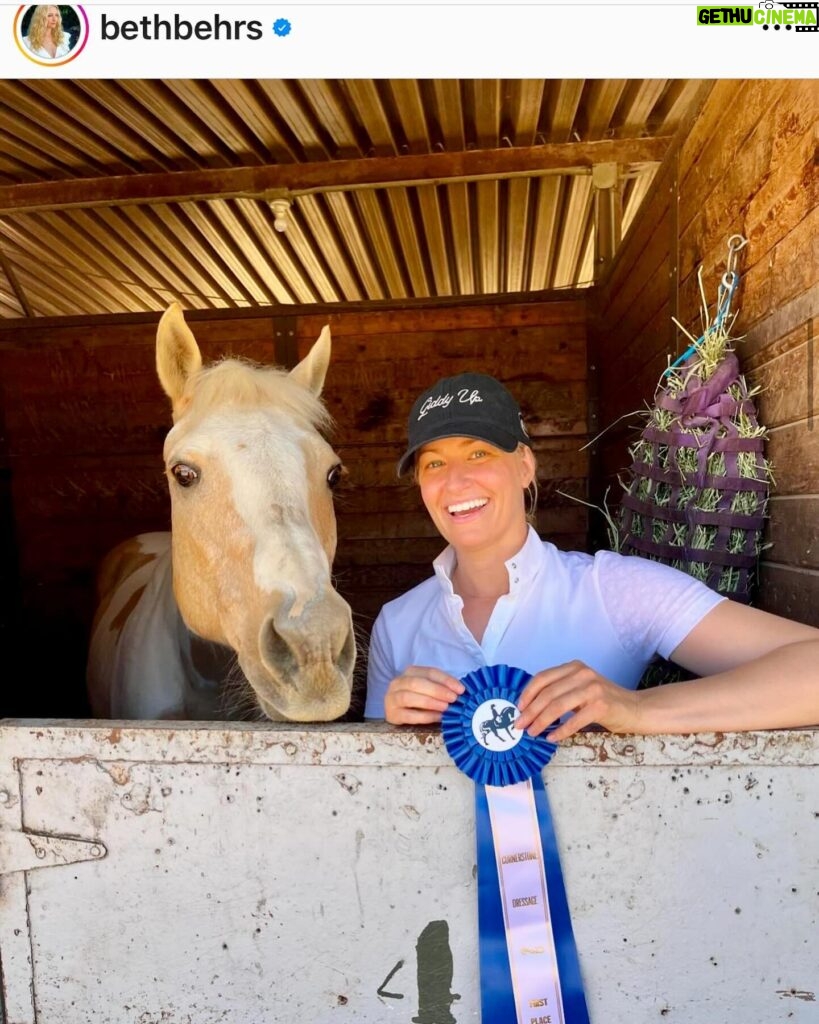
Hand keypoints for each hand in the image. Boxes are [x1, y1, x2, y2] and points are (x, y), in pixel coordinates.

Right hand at [384, 666, 464, 725]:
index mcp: (410, 672)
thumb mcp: (428, 689)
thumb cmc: (418, 699)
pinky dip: (425, 716)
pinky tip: (437, 718)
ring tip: (445, 707)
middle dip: (438, 690)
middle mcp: (398, 683)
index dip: (446, 680)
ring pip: (409, 697)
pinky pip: (408, 715)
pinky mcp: (391, 715)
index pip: (430, 672)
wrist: (396, 712)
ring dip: (430, 702)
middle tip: (453, 698)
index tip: (461, 689)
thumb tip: (460, 692)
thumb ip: (441, 688)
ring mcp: (392, 698)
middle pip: (417, 683)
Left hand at [514, 660, 640, 740]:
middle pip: (548, 693)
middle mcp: (582, 674)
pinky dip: (561, 731)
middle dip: (530, 711)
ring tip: (533, 732)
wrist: (634, 708)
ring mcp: (592, 688)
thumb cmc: (603, 701)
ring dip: (541, 721)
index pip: (543, 677)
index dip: (527, 693)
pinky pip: (574, 720)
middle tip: (520, 725)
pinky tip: (552, 738)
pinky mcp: (601, 705)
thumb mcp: (579, 688)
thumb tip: (530, 708)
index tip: (518, 708)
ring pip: (558, 706)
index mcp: (574, 667)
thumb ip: (559, 691)